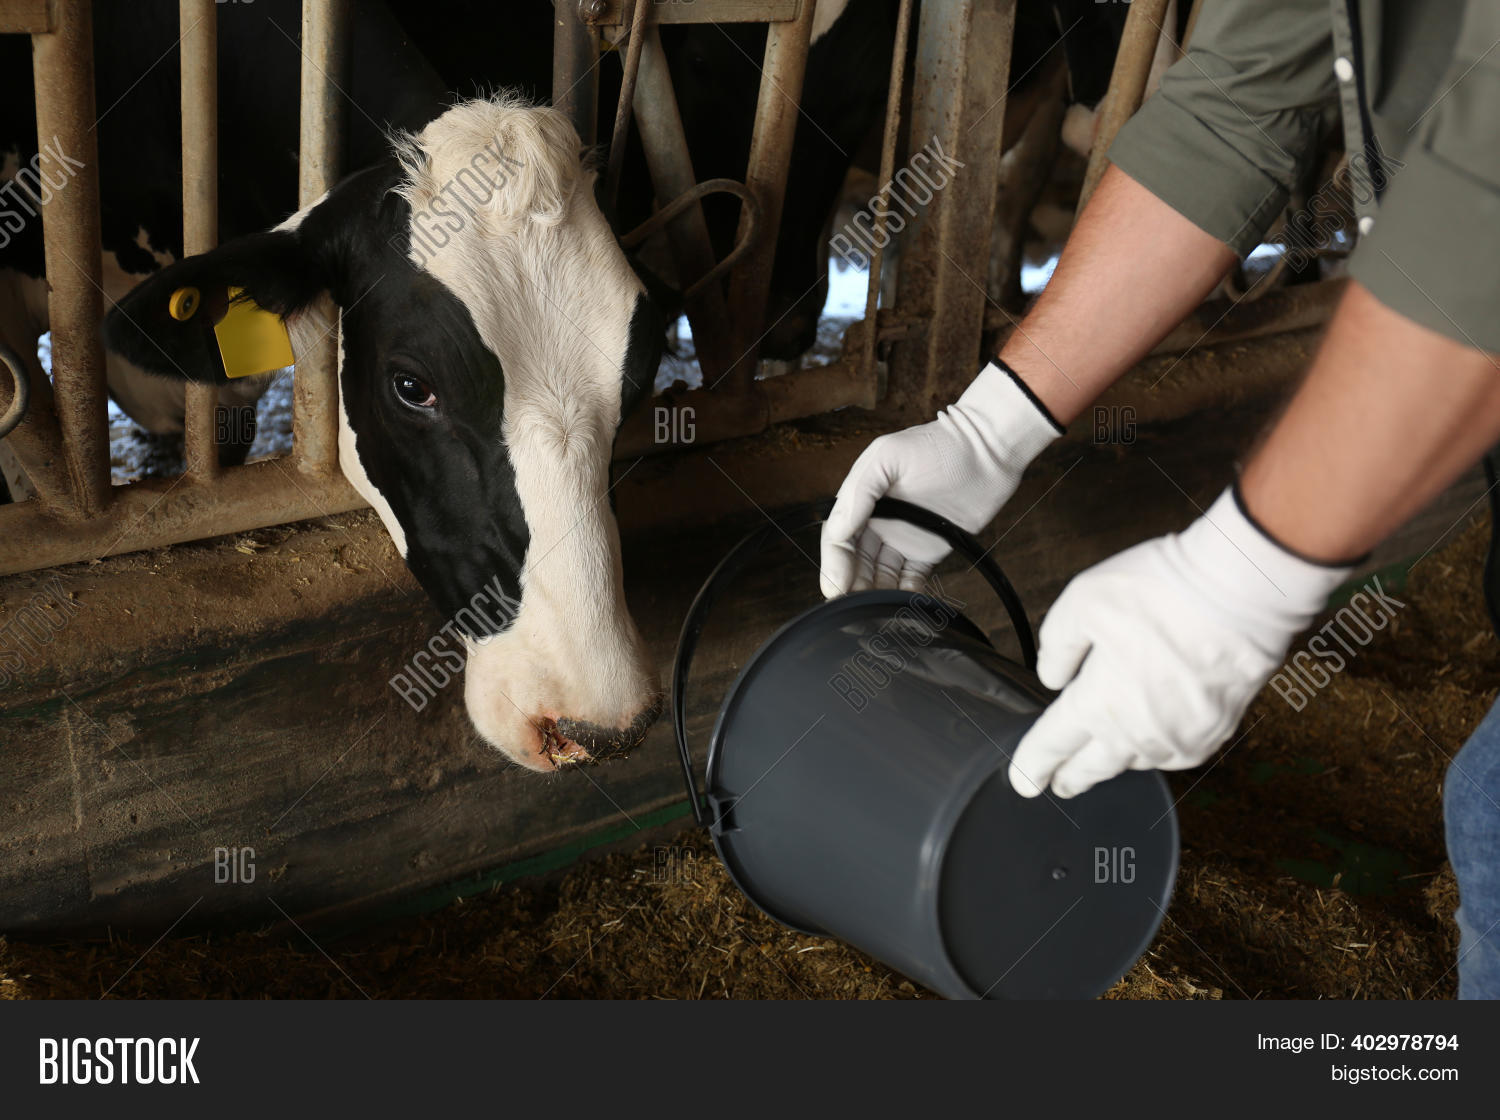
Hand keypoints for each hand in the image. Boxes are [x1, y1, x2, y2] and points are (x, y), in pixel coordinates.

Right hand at [819, 361, 1060, 596]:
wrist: (987, 451)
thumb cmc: (936, 445)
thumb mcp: (887, 457)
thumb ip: (859, 492)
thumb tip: (837, 531)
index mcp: (862, 501)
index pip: (838, 540)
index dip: (834, 565)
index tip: (835, 588)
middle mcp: (879, 522)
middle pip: (856, 563)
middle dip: (851, 587)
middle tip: (851, 610)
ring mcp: (904, 538)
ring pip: (880, 575)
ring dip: (875, 595)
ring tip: (874, 613)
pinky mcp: (930, 550)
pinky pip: (912, 579)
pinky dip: (905, 595)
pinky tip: (901, 607)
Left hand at [1009, 487, 1352, 798]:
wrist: (1242, 593)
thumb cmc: (1164, 592)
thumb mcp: (1082, 602)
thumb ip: (1058, 647)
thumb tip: (1051, 677)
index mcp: (1099, 703)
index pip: (1054, 744)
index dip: (1033, 764)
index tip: (1023, 780)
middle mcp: (1139, 732)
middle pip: (1093, 768)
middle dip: (1071, 776)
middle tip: (1058, 783)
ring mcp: (1181, 738)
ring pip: (1136, 761)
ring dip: (1115, 760)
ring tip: (1101, 756)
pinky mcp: (1216, 732)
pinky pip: (1175, 753)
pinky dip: (1156, 749)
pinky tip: (1150, 738)